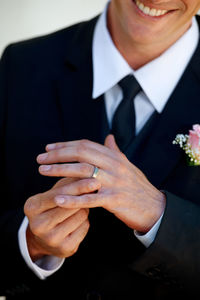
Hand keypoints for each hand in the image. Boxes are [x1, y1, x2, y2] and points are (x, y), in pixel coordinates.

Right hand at [24, 177, 100, 260]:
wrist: (45, 236)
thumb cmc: (53, 206)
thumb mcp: (54, 193)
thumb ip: (68, 182)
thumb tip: (88, 173)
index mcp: (32, 207)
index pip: (58, 195)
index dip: (77, 187)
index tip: (94, 180)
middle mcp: (38, 225)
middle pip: (70, 206)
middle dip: (83, 195)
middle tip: (95, 186)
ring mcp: (51, 239)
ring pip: (80, 216)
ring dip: (84, 208)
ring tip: (79, 207)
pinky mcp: (64, 249)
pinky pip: (84, 227)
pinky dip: (85, 221)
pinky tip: (79, 220)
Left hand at [37, 135, 165, 232]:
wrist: (154, 207)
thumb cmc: (137, 186)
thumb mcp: (127, 165)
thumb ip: (115, 150)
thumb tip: (108, 136)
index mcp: (115, 156)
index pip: (85, 145)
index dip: (65, 145)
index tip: (48, 148)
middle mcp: (114, 166)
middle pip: (81, 154)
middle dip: (58, 155)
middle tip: (40, 158)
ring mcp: (114, 182)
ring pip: (83, 172)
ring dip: (60, 171)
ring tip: (42, 171)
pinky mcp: (114, 200)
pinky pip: (90, 199)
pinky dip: (73, 199)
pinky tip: (58, 199)